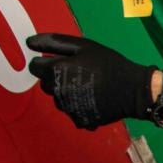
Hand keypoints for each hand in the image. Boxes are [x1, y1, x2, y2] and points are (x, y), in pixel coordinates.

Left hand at [26, 33, 156, 129]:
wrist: (134, 90)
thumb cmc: (108, 64)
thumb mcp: (83, 46)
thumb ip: (53, 42)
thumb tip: (29, 43)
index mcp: (55, 71)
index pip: (34, 67)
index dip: (48, 63)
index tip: (64, 63)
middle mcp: (57, 93)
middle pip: (46, 85)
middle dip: (57, 79)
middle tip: (79, 75)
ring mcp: (68, 109)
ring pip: (58, 100)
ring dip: (67, 93)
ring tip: (88, 88)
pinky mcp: (80, 120)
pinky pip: (72, 112)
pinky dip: (79, 106)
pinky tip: (94, 100)